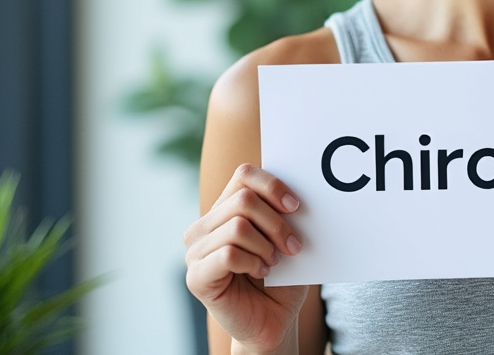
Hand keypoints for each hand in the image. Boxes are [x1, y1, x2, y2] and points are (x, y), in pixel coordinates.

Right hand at [184, 164, 307, 352]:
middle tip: (292, 245)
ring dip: (266, 246)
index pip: (244, 175)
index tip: (296, 207)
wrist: (273, 320)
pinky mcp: (196, 277)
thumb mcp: (286, 238)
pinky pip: (229, 254)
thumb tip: (297, 194)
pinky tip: (261, 272)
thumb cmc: (282, 277)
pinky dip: (253, 262)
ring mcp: (196, 251)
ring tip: (273, 262)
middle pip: (244, 200)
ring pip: (238, 226)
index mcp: (224, 209)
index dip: (273, 186)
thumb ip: (285, 213)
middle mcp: (204, 226)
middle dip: (276, 223)